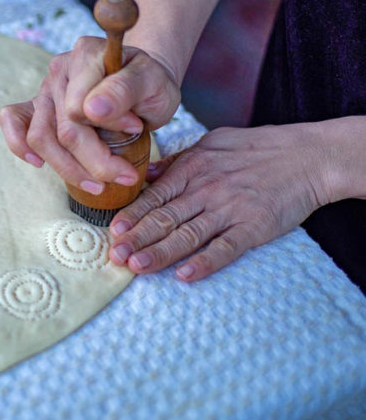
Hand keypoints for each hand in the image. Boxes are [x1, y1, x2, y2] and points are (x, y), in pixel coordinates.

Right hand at [0, 36, 179, 192]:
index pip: (80, 106)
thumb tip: (92, 110)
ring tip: (99, 184)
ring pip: (40, 138)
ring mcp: (44, 89)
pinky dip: (19, 146)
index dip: (108, 128)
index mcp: (86, 54)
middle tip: (125, 175)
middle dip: (95, 162)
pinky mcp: (35, 107)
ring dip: (69, 169)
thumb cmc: (149, 84)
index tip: (137, 130)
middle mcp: (60, 69)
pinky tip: (40, 164)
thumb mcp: (154, 83)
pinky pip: (13, 123)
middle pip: (63, 130)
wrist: (142, 85)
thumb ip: (125, 90)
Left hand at [108, 123, 334, 279]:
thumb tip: (147, 174)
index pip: (155, 196)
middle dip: (137, 238)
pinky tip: (185, 275)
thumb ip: (177, 162)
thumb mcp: (210, 144)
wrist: (307, 157)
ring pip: (188, 235)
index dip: (132, 215)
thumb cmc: (256, 149)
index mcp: (192, 170)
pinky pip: (225, 248)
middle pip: (165, 218)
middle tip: (115, 256)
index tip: (113, 230)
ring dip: (160, 252)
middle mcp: (206, 190)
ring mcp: (229, 209)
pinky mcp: (253, 227)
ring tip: (137, 266)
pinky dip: (205, 263)